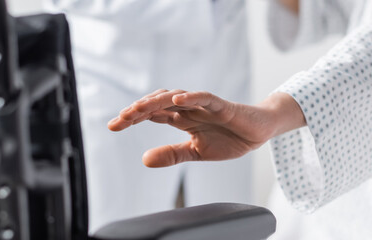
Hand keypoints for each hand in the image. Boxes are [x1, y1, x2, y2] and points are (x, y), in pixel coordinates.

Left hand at [107, 89, 304, 167]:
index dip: (132, 118)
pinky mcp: (222, 106)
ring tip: (137, 109)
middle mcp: (189, 108)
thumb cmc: (229, 140)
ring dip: (156, 101)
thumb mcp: (196, 153)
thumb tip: (144, 159)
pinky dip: (192, 97)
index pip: (151, 115)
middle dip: (137, 110)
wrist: (259, 134)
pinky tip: (178, 99)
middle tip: (118, 120)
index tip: (112, 126)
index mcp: (182, 119)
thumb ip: (172, 155)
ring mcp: (204, 105)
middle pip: (158, 103)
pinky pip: (205, 98)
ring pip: (176, 97)